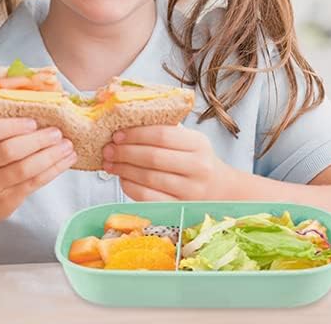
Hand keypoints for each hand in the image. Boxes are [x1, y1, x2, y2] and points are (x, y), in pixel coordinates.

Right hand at [0, 117, 76, 231]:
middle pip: (8, 151)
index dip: (10, 126)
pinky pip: (33, 183)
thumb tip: (39, 114)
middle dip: (36, 141)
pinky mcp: (7, 201)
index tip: (33, 122)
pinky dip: (52, 170)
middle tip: (56, 132)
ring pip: (24, 169)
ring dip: (50, 156)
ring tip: (67, 146)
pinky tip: (65, 161)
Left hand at [102, 125, 234, 201]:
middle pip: (153, 157)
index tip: (116, 134)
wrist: (223, 192)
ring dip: (124, 170)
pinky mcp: (182, 209)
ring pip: (149, 179)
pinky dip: (131, 188)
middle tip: (107, 149)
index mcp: (198, 143)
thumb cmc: (197, 160)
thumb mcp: (188, 140)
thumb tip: (123, 120)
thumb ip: (163, 129)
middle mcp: (198, 167)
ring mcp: (191, 191)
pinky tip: (122, 179)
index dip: (135, 134)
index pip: (161, 134)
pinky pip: (149, 198)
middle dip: (124, 152)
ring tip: (109, 163)